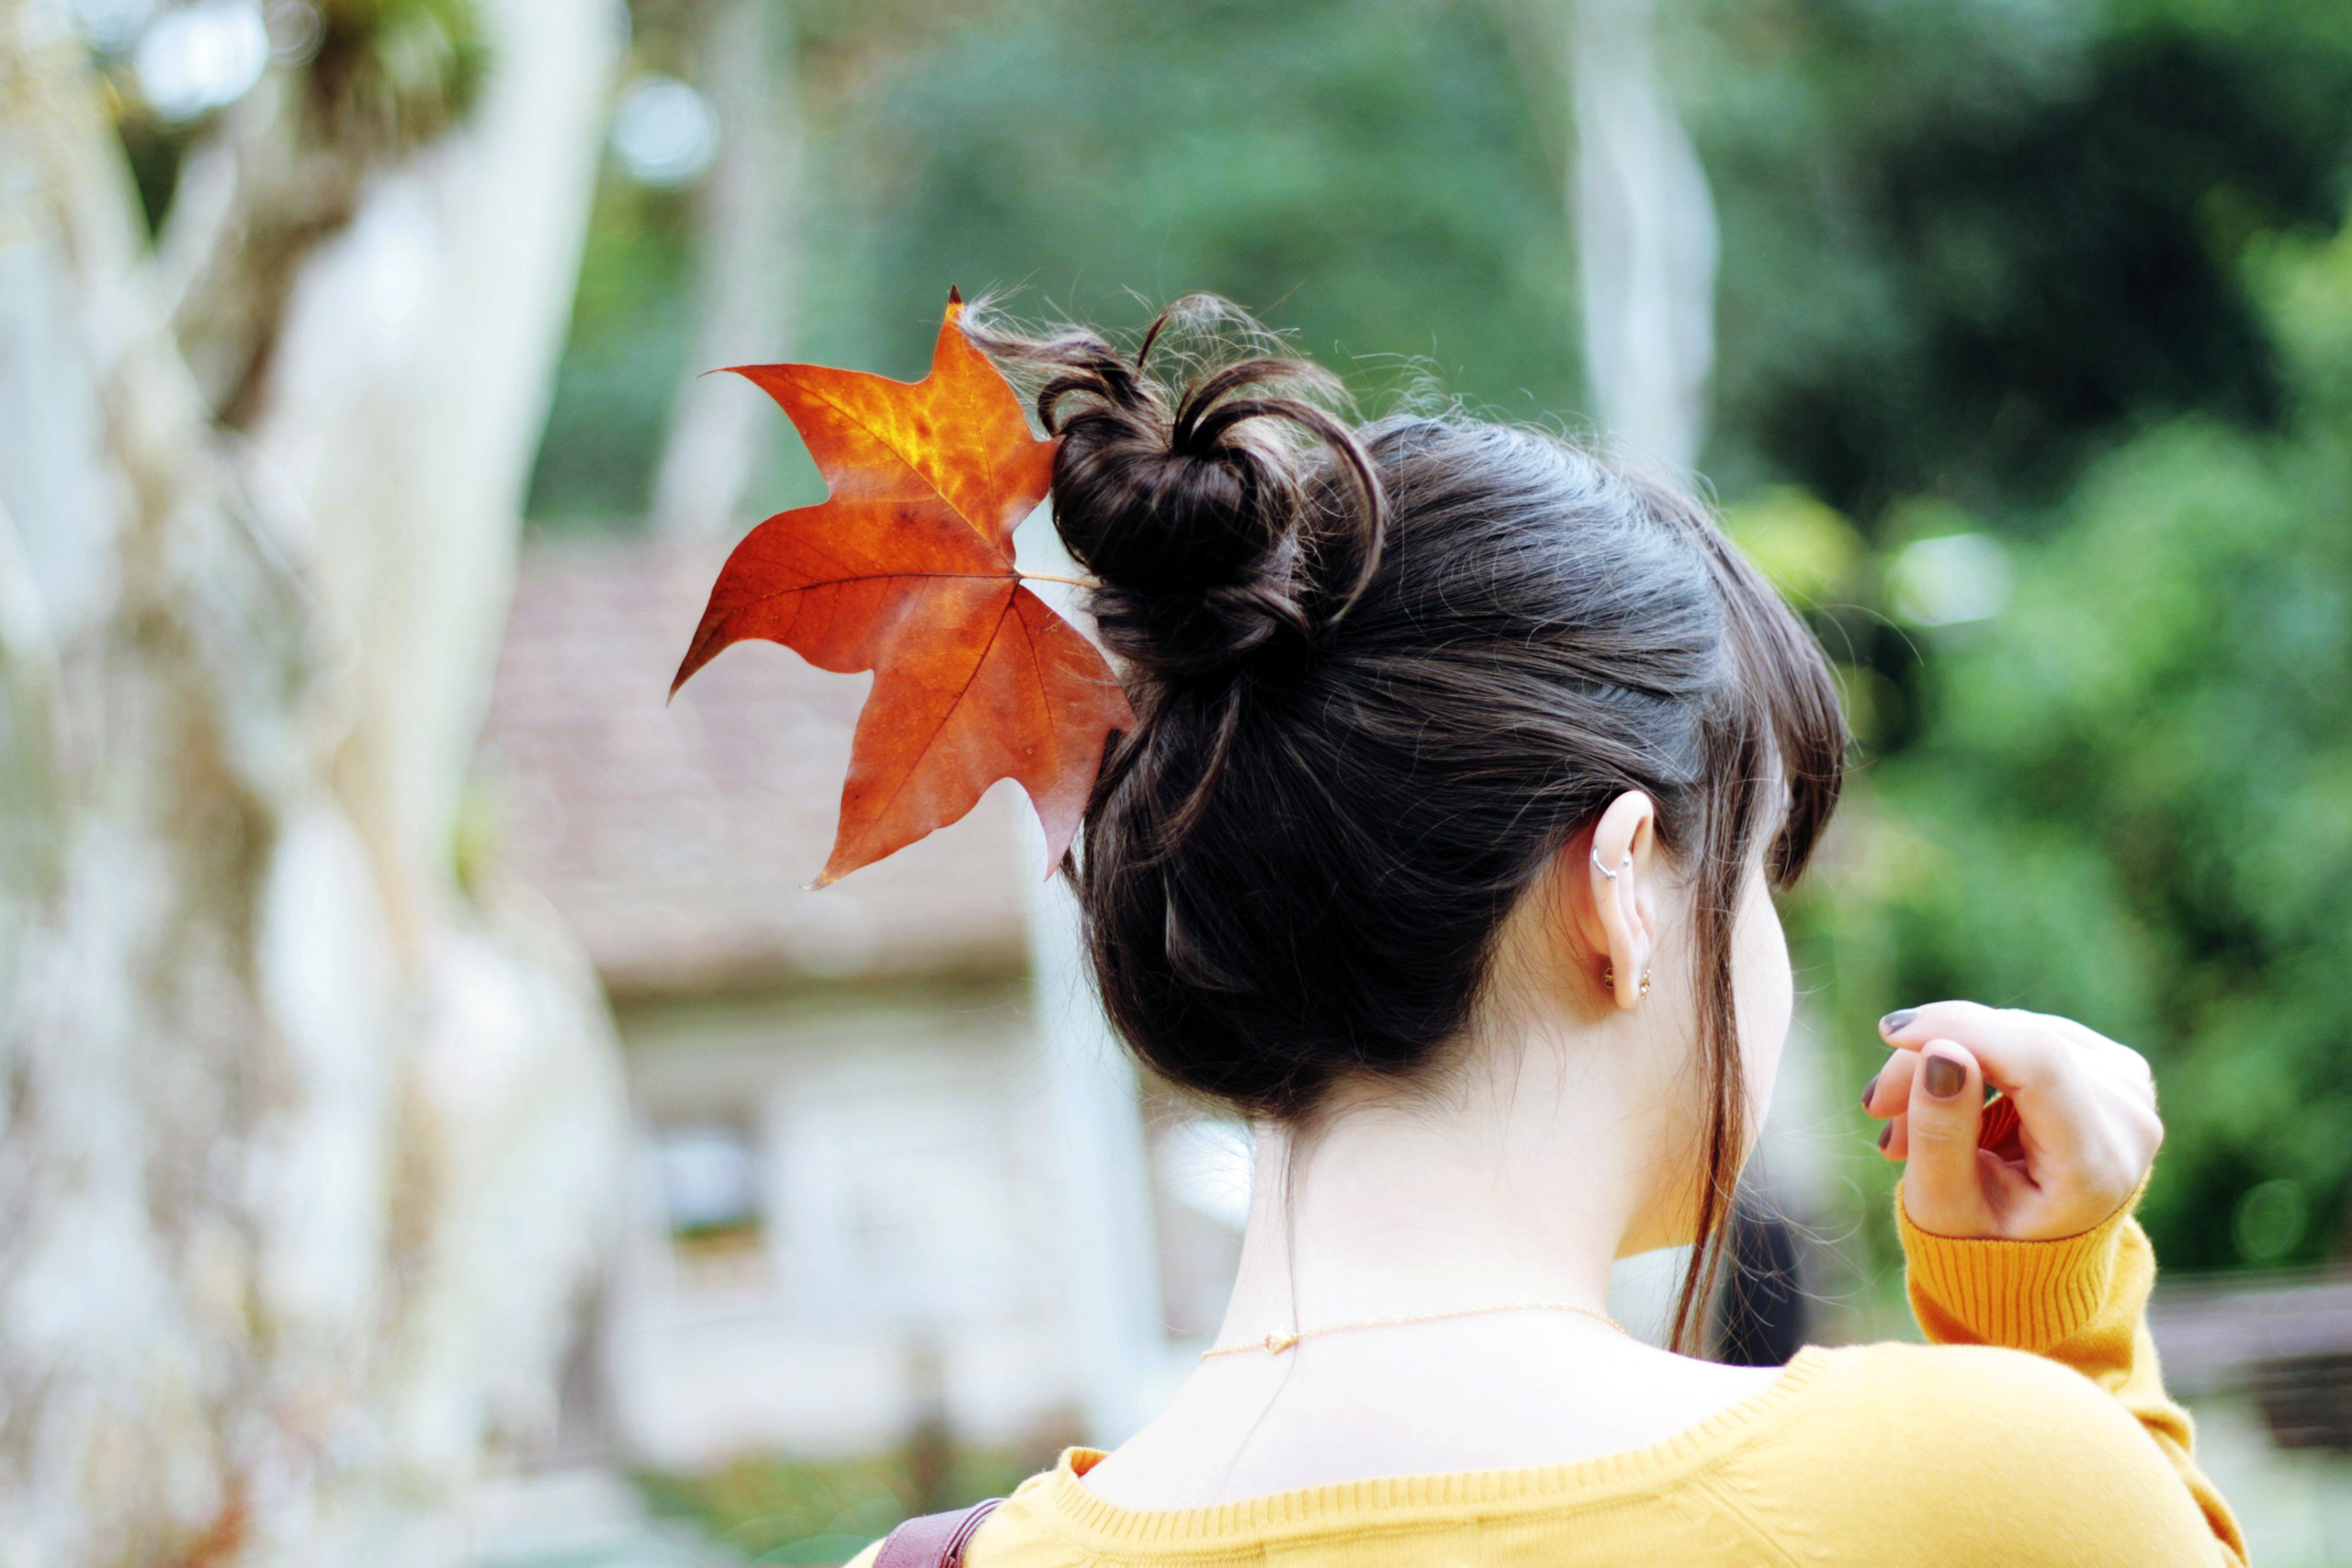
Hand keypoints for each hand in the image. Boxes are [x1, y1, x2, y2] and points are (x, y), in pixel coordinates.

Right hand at [1859, 1002, 2162, 1240]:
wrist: (2038, 1262)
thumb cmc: (1985, 1243)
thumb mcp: (1944, 1209)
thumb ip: (1940, 1135)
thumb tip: (1942, 1051)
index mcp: (2097, 1166)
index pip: (2038, 1063)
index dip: (1962, 1032)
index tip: (1889, 1033)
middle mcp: (2129, 1120)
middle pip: (2018, 1044)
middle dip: (1933, 1058)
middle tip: (1878, 1108)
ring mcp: (2130, 1089)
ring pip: (2015, 1032)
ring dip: (1948, 1060)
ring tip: (1905, 1120)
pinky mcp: (2116, 1068)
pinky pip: (2028, 1035)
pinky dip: (1976, 1056)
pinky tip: (1948, 1095)